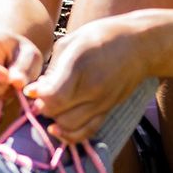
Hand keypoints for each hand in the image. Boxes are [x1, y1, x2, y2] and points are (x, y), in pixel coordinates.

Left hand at [28, 16, 152, 143]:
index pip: (53, 97)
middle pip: (58, 115)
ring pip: (70, 127)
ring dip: (54, 121)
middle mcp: (93, 89)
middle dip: (42, 108)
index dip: (37, 97)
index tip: (32, 89)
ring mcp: (102, 103)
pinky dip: (70, 134)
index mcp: (80, 67)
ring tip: (52, 107)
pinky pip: (86, 132)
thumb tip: (35, 91)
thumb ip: (51, 69)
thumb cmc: (100, 37)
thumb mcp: (70, 42)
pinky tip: (59, 127)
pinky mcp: (108, 111)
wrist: (140, 46)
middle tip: (41, 97)